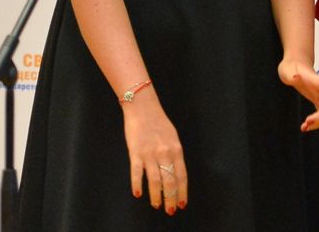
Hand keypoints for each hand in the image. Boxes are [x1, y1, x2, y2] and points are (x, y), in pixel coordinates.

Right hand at [122, 93, 187, 214]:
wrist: (143, 108)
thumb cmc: (158, 122)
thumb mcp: (173, 137)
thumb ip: (174, 155)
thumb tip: (175, 174)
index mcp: (176, 150)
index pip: (182, 175)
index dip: (183, 191)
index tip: (183, 203)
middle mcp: (165, 153)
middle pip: (170, 181)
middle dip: (171, 198)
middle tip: (171, 210)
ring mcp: (150, 154)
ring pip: (155, 181)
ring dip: (156, 196)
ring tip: (156, 205)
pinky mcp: (135, 153)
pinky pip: (137, 173)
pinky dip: (137, 185)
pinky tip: (138, 194)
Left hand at [278, 58, 318, 131]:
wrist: (295, 65)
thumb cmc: (291, 66)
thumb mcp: (287, 69)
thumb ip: (291, 74)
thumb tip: (295, 78)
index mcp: (315, 79)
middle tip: (307, 123)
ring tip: (304, 128)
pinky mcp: (317, 101)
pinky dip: (316, 122)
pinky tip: (305, 127)